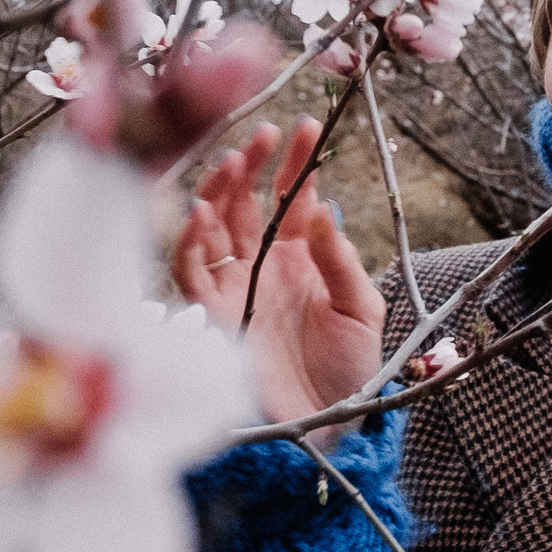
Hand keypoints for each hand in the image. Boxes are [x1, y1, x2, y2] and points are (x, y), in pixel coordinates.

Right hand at [173, 118, 386, 427]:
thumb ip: (339, 261)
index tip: (307, 126)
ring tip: (231, 163)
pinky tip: (202, 212)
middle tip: (261, 135)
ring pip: (213, 227)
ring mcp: (233, 286)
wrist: (325, 425)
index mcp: (299, 255)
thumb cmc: (349, 368)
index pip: (293, 196)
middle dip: (250, 165)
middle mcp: (261, 263)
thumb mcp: (360, 309)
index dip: (296, 162)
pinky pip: (191, 271)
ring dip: (218, 192)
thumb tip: (320, 212)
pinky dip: (190, 240)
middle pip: (245, 201)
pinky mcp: (211, 315)